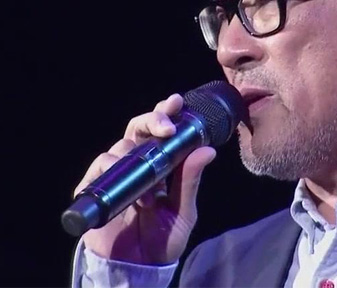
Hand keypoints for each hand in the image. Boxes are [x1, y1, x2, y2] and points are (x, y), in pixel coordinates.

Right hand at [73, 94, 215, 264]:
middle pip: (139, 127)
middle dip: (153, 119)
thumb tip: (209, 150)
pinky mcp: (96, 189)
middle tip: (167, 126)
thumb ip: (191, 181)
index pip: (162, 129)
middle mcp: (137, 162)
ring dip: (137, 160)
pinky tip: (130, 193)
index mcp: (161, 162)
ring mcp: (116, 174)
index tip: (176, 102)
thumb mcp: (183, 211)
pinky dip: (113, 172)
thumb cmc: (163, 237)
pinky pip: (99, 169)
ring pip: (120, 146)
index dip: (166, 111)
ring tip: (152, 193)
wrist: (138, 267)